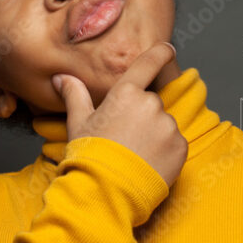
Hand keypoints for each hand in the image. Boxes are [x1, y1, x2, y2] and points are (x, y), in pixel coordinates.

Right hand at [52, 42, 186, 187]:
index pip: (148, 63)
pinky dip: (165, 151)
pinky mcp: (180, 147)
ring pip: (163, 124)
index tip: (168, 49)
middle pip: (151, 103)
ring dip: (154, 134)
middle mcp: (150, 104)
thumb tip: (62, 77)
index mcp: (126, 93)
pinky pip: (175, 143)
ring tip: (134, 155)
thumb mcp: (78, 123)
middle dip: (141, 116)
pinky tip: (148, 163)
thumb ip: (75, 95)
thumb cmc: (89, 156)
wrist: (106, 193)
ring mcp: (168, 126)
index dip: (160, 53)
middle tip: (124, 139)